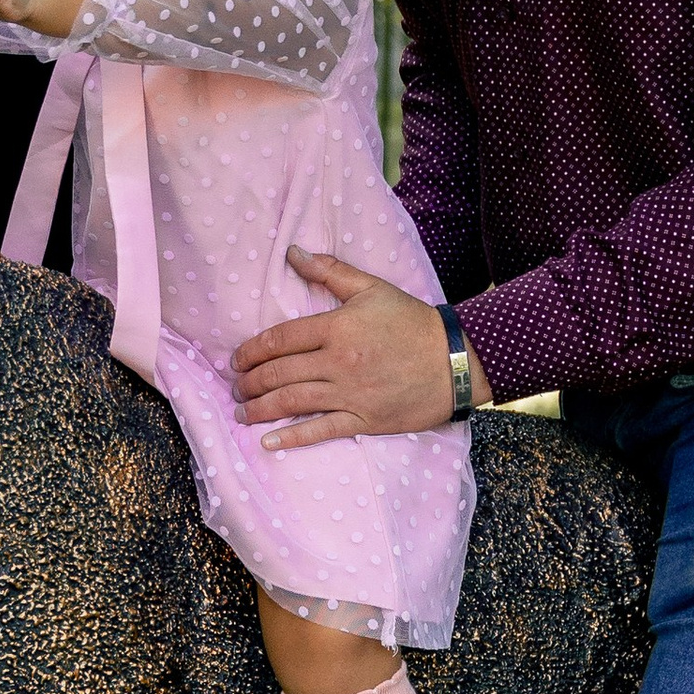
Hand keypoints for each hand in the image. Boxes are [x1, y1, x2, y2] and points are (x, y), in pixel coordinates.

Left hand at [231, 248, 488, 447]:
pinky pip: (321, 430)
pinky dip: (292, 438)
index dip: (251, 351)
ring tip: (242, 412)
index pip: (280, 339)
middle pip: (279, 373)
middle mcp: (338, 362)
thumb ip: (329, 270)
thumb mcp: (372, 288)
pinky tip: (269, 441)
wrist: (456, 359)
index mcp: (337, 327)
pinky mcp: (365, 420)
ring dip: (260, 409)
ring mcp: (350, 394)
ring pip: (292, 402)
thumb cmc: (412, 321)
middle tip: (236, 387)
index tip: (237, 359)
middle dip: (250, 382)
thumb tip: (293, 252)